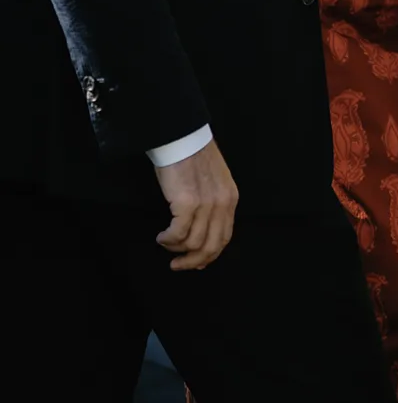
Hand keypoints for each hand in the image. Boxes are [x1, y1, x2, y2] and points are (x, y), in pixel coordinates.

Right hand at [155, 139, 238, 271]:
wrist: (182, 137)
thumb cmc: (193, 157)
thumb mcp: (213, 182)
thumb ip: (212, 207)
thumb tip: (200, 238)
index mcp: (230, 199)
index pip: (224, 238)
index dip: (210, 255)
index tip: (195, 264)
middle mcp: (222, 204)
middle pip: (211, 247)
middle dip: (192, 261)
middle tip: (177, 265)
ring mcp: (206, 204)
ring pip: (193, 243)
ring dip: (175, 248)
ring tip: (165, 241)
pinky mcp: (187, 203)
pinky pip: (178, 234)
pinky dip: (168, 240)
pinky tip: (161, 235)